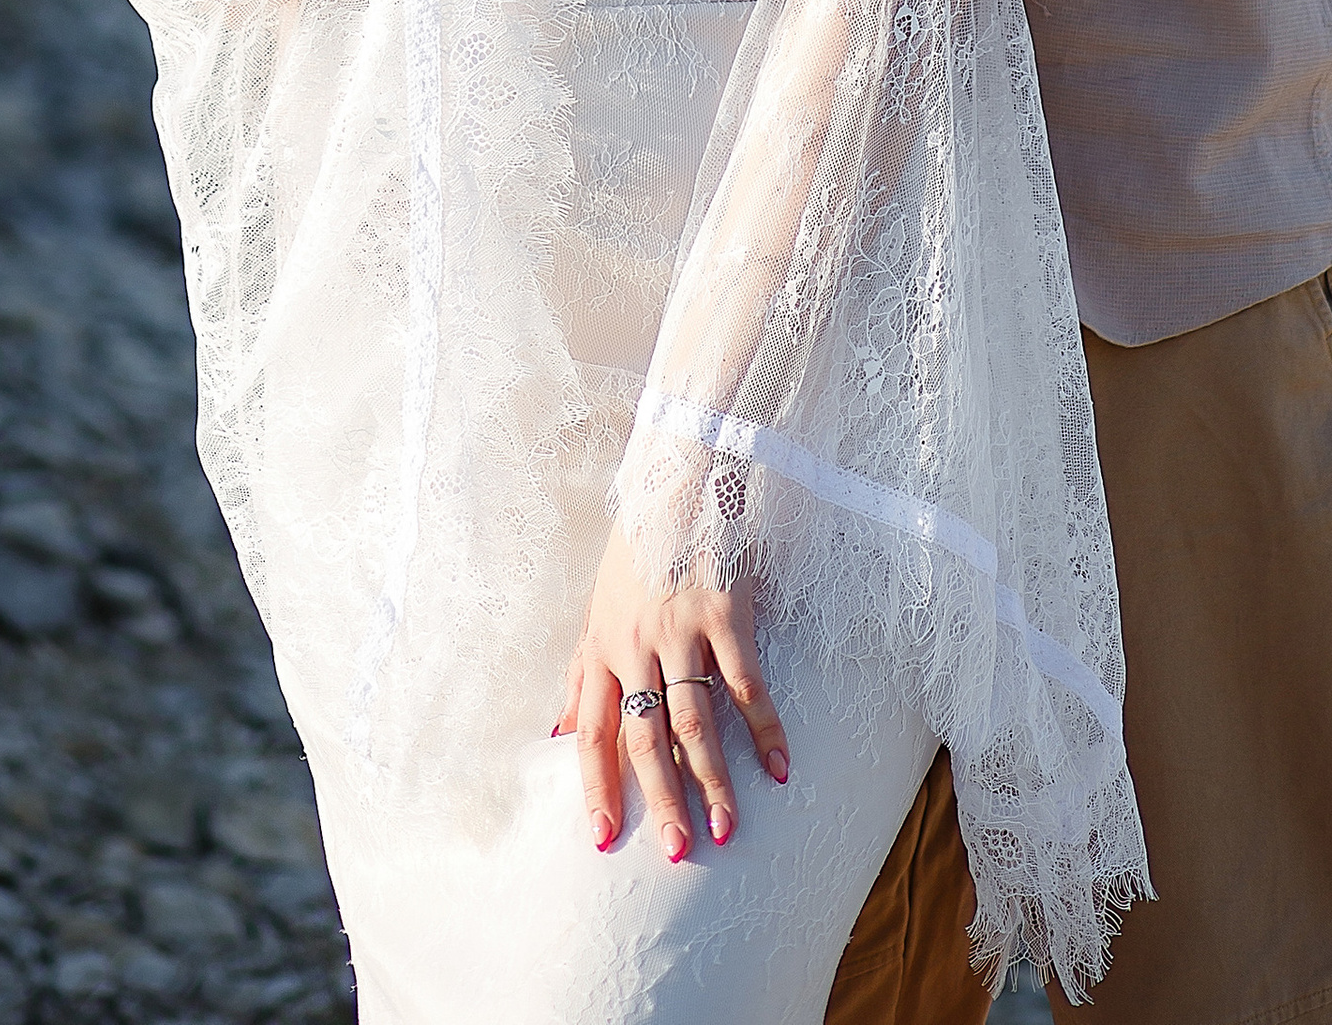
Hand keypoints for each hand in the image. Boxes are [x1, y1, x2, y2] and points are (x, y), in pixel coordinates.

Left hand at [561, 523, 787, 859]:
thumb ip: (581, 670)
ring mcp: (681, 629)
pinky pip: (746, 685)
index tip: (603, 839)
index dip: (596, 786)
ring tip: (725, 828)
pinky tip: (778, 767)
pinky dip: (764, 729)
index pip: (590, 730)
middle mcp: (636, 643)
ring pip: (694, 721)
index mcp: (601, 644)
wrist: (681, 478)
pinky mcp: (725, 614)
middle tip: (678, 854)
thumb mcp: (598, 605)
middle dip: (660, 800)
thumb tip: (553, 732)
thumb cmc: (639, 547)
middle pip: (644, 736)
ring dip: (712, 780)